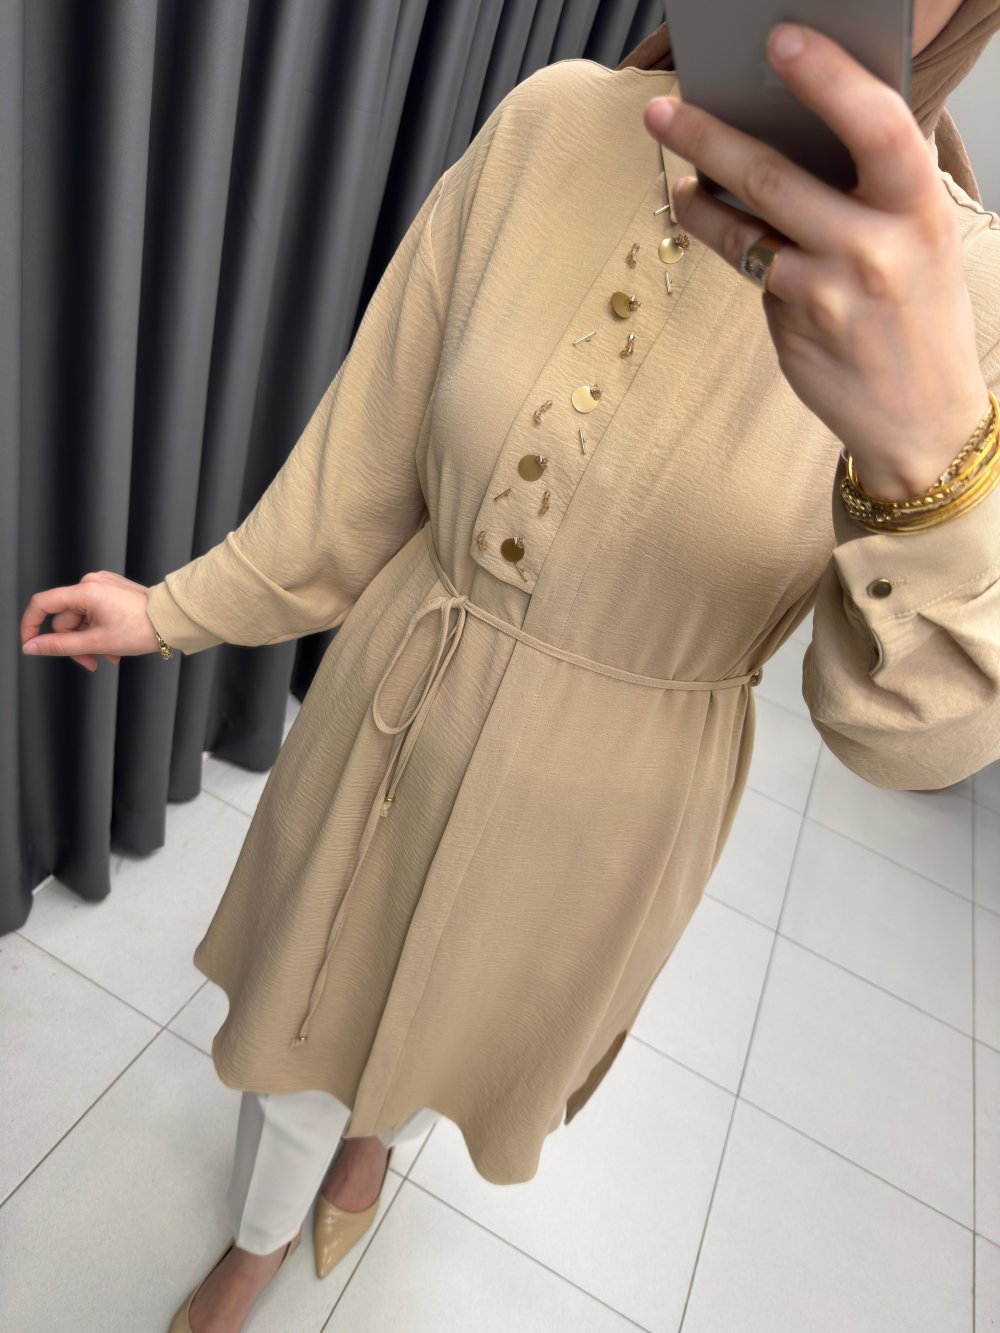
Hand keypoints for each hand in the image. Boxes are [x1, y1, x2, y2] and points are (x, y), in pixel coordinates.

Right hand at [20, 570, 160, 671]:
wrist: (174, 620)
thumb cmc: (143, 629)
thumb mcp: (96, 643)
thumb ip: (59, 646)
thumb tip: (32, 646)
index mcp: (85, 591)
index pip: (42, 604)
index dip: (30, 626)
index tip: (31, 645)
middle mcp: (91, 582)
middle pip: (65, 619)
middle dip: (75, 644)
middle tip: (92, 661)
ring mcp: (103, 585)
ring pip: (81, 620)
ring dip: (90, 641)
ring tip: (109, 655)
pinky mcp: (112, 591)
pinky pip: (94, 614)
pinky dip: (99, 631)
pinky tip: (114, 644)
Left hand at [643, 23, 989, 498]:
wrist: (925, 418)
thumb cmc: (920, 314)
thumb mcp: (921, 238)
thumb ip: (873, 190)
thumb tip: (790, 132)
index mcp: (920, 206)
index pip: (877, 123)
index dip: (828, 75)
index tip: (781, 40)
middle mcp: (876, 246)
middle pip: (777, 175)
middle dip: (711, 135)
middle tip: (664, 109)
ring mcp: (830, 290)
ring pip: (746, 226)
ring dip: (700, 195)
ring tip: (677, 173)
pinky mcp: (795, 324)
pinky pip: (752, 270)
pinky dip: (729, 242)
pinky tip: (712, 220)